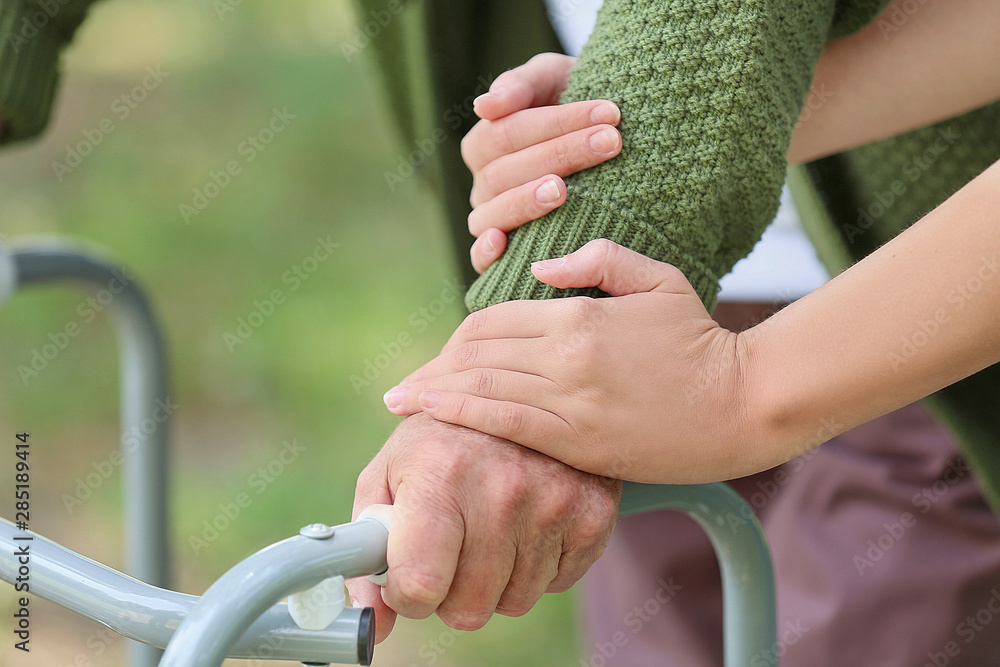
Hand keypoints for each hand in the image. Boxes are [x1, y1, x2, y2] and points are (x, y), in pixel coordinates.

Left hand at [348, 412, 620, 642]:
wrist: (518, 395)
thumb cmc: (440, 441)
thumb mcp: (388, 476)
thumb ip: (365, 552)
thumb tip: (370, 626)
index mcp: (441, 475)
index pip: (420, 586)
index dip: (406, 594)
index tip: (408, 574)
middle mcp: (502, 490)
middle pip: (468, 608)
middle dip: (450, 592)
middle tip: (449, 549)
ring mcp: (554, 502)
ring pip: (513, 602)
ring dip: (495, 579)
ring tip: (488, 527)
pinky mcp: (593, 513)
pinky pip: (555, 584)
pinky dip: (537, 565)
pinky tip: (526, 522)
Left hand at [383, 240, 767, 483]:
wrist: (745, 403)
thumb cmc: (703, 339)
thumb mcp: (658, 280)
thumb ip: (599, 260)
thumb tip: (541, 268)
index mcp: (579, 314)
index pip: (495, 318)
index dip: (460, 336)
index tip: (440, 352)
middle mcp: (564, 355)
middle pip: (478, 352)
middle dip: (437, 367)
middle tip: (408, 384)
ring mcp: (569, 401)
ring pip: (481, 387)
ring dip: (434, 393)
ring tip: (400, 401)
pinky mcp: (578, 443)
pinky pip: (504, 425)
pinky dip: (460, 417)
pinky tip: (430, 417)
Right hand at [464, 53, 621, 272]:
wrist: (607, 142)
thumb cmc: (575, 104)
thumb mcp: (554, 80)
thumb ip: (522, 84)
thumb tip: (484, 106)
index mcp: (486, 143)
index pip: (508, 131)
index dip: (556, 122)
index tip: (610, 113)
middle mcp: (484, 184)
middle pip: (505, 172)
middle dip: (560, 155)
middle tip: (610, 143)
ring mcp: (490, 219)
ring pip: (495, 211)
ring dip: (527, 201)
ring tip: (563, 190)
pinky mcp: (501, 254)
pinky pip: (478, 258)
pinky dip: (484, 252)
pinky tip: (503, 243)